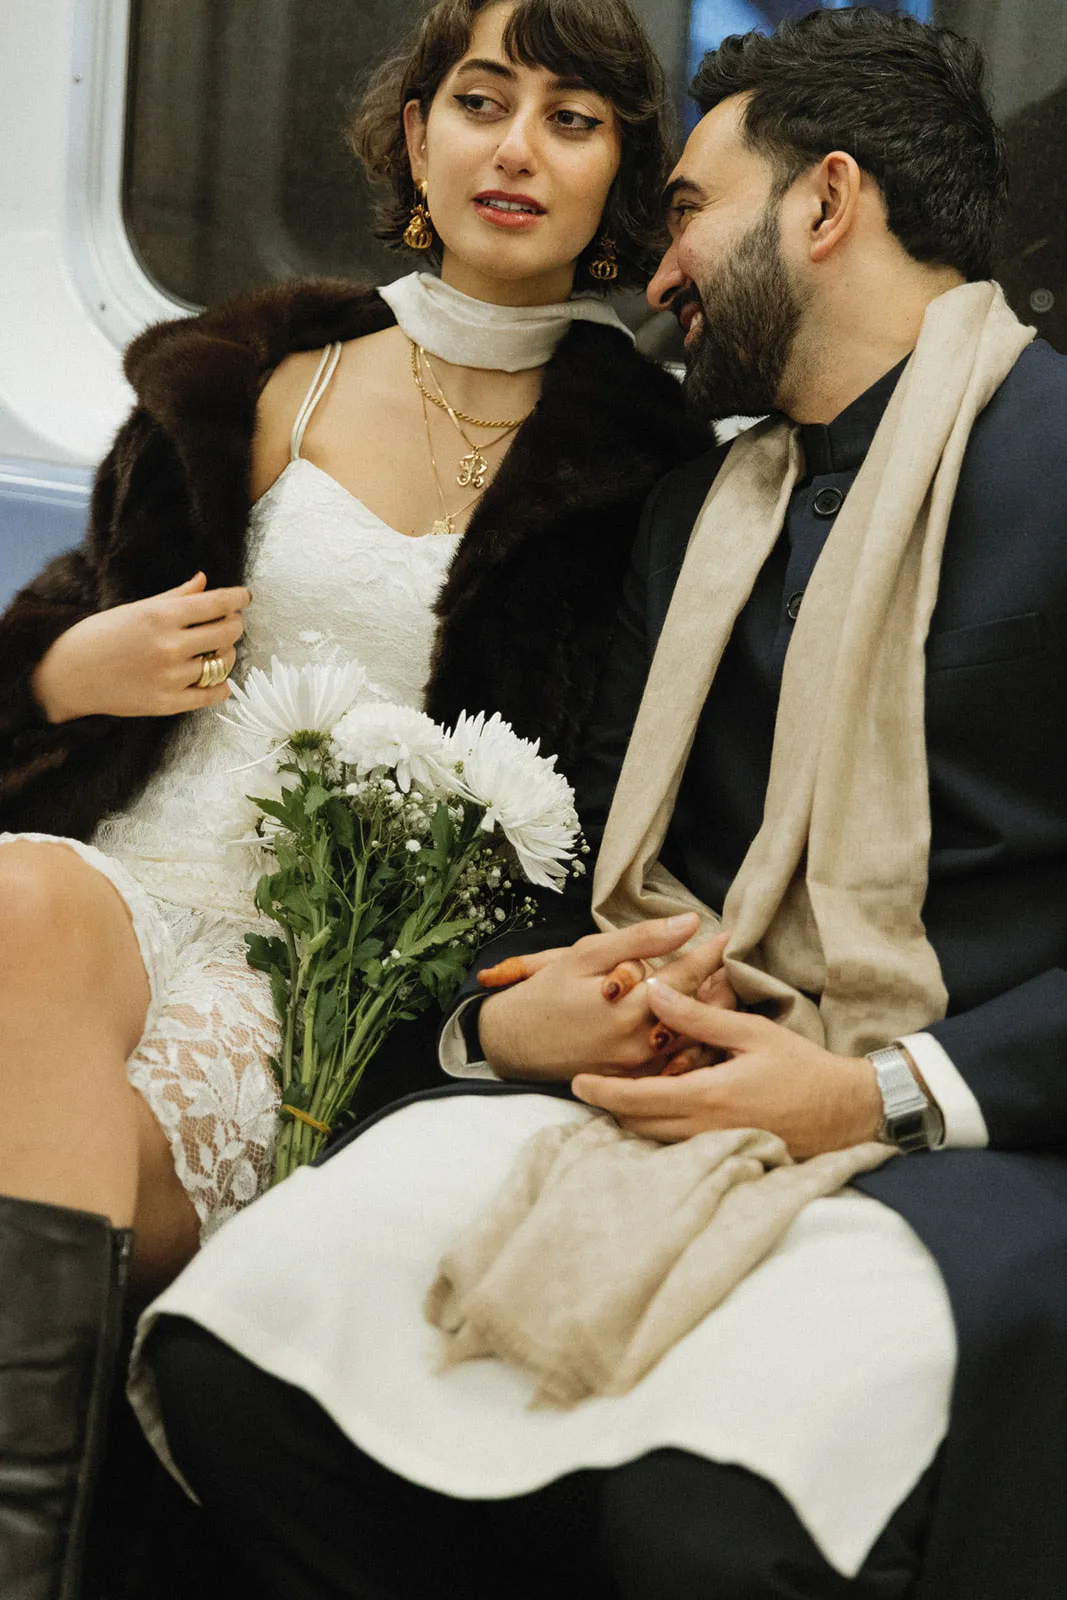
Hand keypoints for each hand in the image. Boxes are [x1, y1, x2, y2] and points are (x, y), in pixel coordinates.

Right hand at [31, 573, 250, 721]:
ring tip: (217, 649)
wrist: (69, 675)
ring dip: (228, 653)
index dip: (238, 599)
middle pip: (227, 632)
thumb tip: (204, 581)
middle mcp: (170, 646)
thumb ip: (176, 597)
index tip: (245, 597)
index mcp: (161, 616)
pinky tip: (219, 679)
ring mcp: (171, 677)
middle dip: (235, 624)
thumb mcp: (137, 609)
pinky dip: (223, 686)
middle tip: (231, 622)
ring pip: (223, 663)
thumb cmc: (101, 636)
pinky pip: (212, 695)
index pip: (217, 603)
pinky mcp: (168, 703)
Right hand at [476, 915, 732, 1082]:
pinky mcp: (633, 1083)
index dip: (710, 954)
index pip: (686, 976)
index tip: (728, 937)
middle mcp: (639, 1042)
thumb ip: (641, 939)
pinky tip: (694, 1025)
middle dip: (717, 985)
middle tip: (731, 966)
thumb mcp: (587, 954)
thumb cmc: (548, 991)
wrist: (514, 1041)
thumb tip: (689, 922)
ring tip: (719, 990)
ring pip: (692, 1040)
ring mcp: (638, 1068)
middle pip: (698, 1011)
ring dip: (708, 1014)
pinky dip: (689, 1043)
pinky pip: (675, 1064)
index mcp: (630, 1007)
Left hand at [572, 980, 881, 1158]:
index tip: (577, 1080)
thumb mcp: (750, 1032)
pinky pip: (679, 1145)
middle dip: (610, 1108)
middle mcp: (705, 1129)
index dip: (603, 1092)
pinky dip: (658, 1129)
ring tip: (611, 1096)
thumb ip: (699, 1016)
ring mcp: (716, 1147)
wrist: (846, 1112)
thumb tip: (655, 992)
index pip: (638, 1099)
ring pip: (657, 1139)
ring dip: (631, 1120)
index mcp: (707, 1096)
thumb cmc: (802, 1067)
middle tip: (585, 1086)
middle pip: (639, 1125)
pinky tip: (653, 1111)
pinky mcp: (728, 1152)